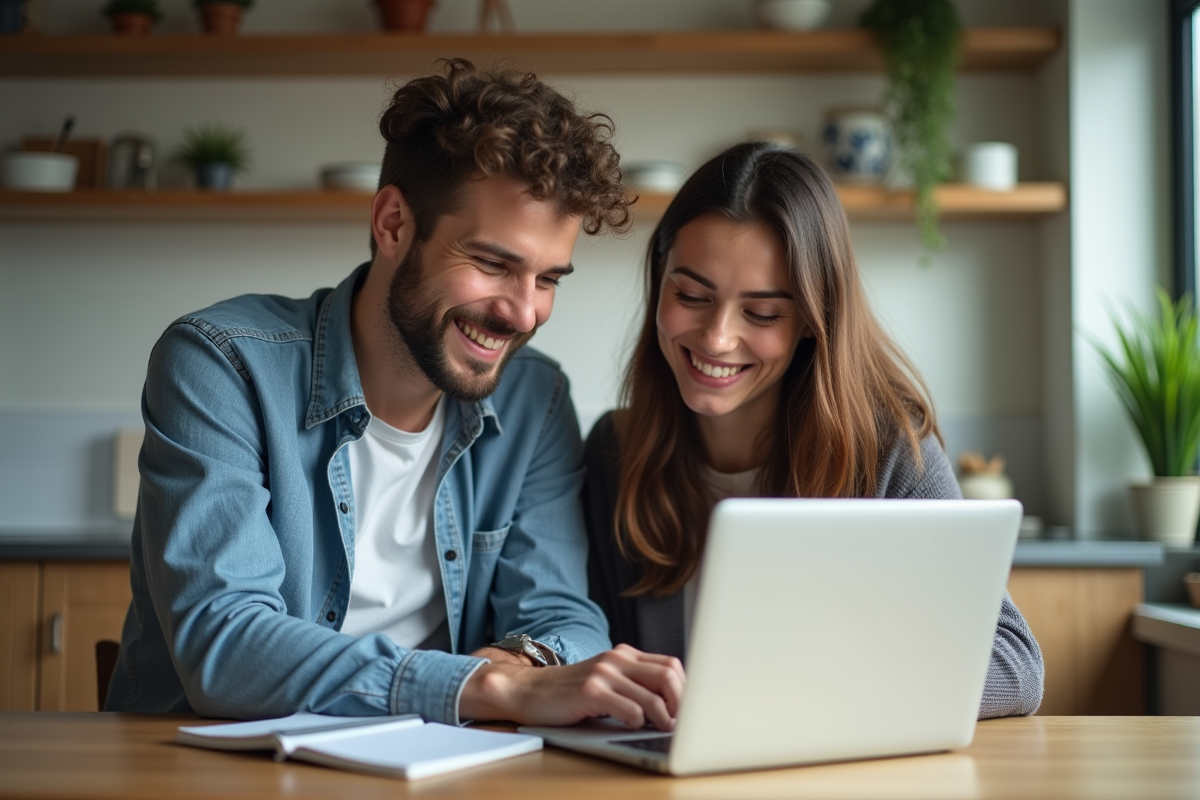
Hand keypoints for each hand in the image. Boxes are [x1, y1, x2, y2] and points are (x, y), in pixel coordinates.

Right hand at [459, 644, 684, 730]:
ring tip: (662, 729)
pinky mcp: (591, 690)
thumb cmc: (570, 693)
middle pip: (669, 675)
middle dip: (681, 703)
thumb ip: (633, 685)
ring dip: (663, 717)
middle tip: (679, 723)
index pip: (671, 665)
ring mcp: (604, 673)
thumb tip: (672, 707)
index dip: (686, 689)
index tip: (688, 710)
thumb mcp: (606, 681)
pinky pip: (629, 708)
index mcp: (625, 655)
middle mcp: (617, 659)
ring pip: (653, 696)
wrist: (529, 691)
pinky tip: (630, 725)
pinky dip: (637, 721)